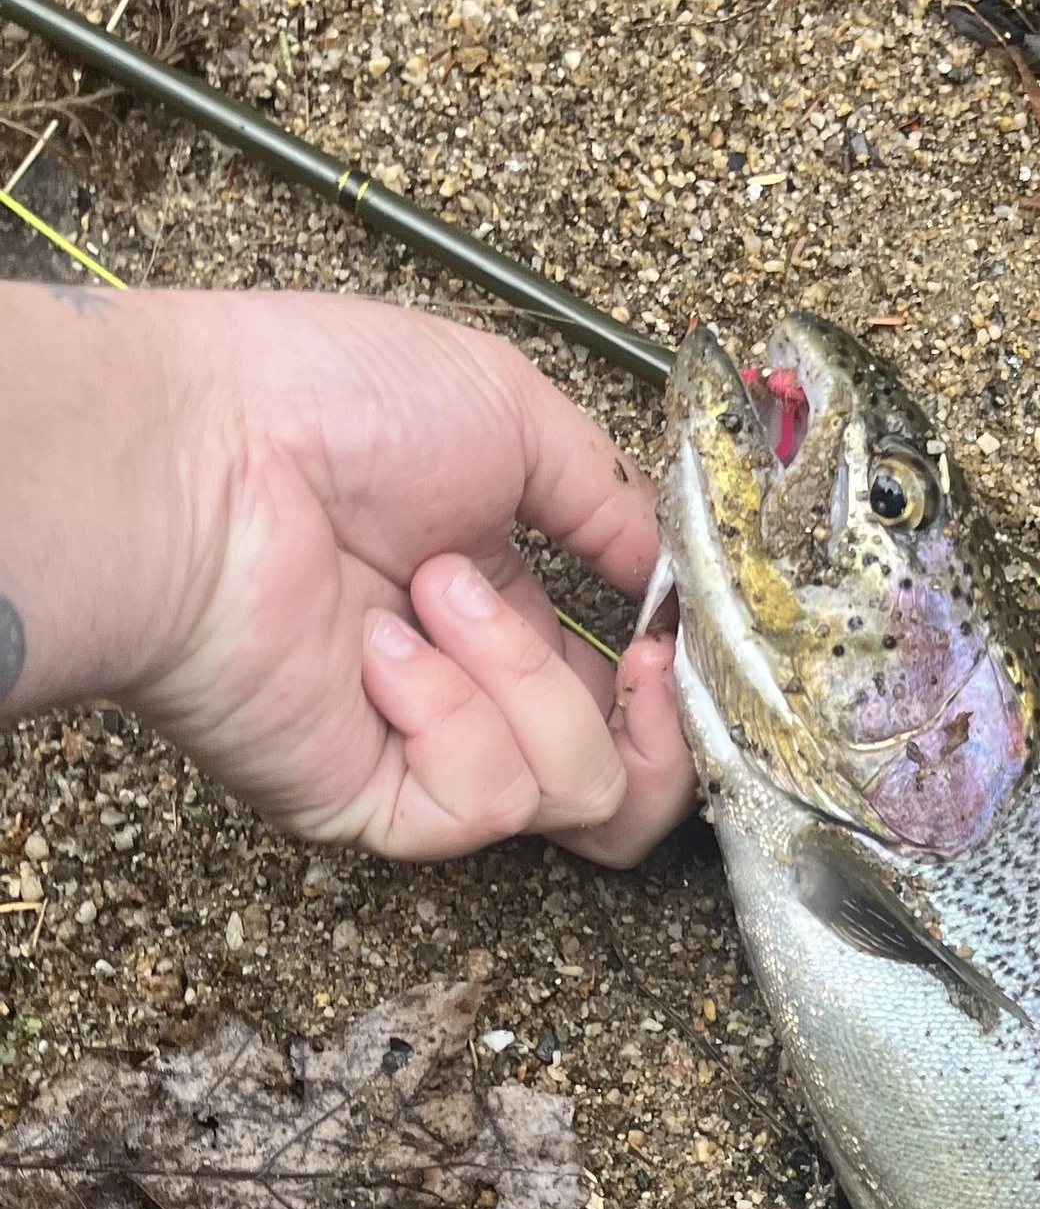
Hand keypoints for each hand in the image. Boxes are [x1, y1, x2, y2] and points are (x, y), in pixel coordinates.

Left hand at [0, 284, 690, 864]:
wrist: (194, 458)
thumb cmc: (317, 405)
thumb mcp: (508, 406)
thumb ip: (610, 497)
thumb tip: (674, 574)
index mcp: (498, 608)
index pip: (625, 699)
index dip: (675, 682)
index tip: (676, 633)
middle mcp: (467, 692)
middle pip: (623, 790)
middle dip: (660, 736)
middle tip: (636, 662)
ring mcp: (422, 753)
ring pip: (575, 795)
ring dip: (527, 679)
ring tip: (435, 593)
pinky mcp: (374, 803)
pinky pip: (483, 798)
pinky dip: (451, 712)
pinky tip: (379, 647)